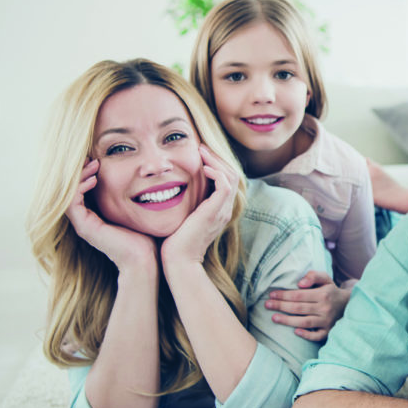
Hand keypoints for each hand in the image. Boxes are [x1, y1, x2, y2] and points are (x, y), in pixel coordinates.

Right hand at [65, 158, 155, 267]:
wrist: (145, 258)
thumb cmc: (146, 235)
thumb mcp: (138, 210)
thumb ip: (135, 196)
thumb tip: (147, 176)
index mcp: (97, 215)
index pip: (85, 188)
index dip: (88, 172)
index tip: (99, 159)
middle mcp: (86, 219)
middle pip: (74, 189)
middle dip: (82, 171)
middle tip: (93, 158)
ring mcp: (83, 224)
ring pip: (70, 194)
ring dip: (80, 176)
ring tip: (94, 165)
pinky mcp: (84, 228)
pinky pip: (72, 203)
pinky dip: (80, 188)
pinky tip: (93, 179)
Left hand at [161, 145, 237, 265]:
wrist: (179, 260)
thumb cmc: (175, 242)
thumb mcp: (184, 217)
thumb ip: (187, 204)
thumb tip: (175, 188)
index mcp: (220, 210)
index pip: (227, 180)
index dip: (216, 164)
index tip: (200, 154)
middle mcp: (225, 209)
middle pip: (233, 174)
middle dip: (217, 158)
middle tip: (201, 147)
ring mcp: (223, 211)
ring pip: (231, 176)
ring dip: (216, 161)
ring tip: (201, 151)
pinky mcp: (216, 212)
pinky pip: (225, 185)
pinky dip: (216, 173)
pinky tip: (202, 168)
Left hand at [265, 270, 349, 340]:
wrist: (348, 305)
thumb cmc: (331, 291)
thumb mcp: (325, 279)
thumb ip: (313, 276)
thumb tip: (300, 283)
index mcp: (323, 294)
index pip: (299, 295)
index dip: (284, 295)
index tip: (271, 295)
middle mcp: (325, 308)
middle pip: (298, 308)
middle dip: (281, 306)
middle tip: (267, 305)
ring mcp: (327, 321)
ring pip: (304, 322)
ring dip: (287, 321)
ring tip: (274, 318)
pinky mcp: (328, 331)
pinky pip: (316, 336)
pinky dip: (306, 335)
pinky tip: (295, 332)